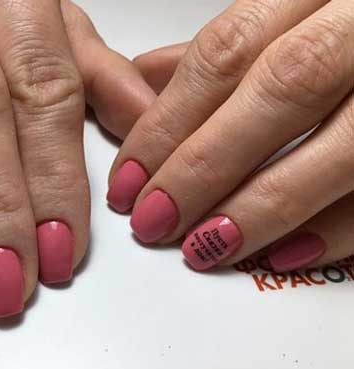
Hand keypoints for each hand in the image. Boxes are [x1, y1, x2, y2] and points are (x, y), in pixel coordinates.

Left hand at [107, 0, 353, 271]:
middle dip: (205, 167)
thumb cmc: (344, 32)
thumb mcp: (290, 18)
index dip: (168, 122)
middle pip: (279, 91)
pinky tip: (283, 253)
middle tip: (152, 221)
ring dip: (263, 206)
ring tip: (205, 247)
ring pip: (342, 144)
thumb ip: (226, 53)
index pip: (227, 51)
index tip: (128, 180)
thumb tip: (146, 81)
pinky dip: (339, 227)